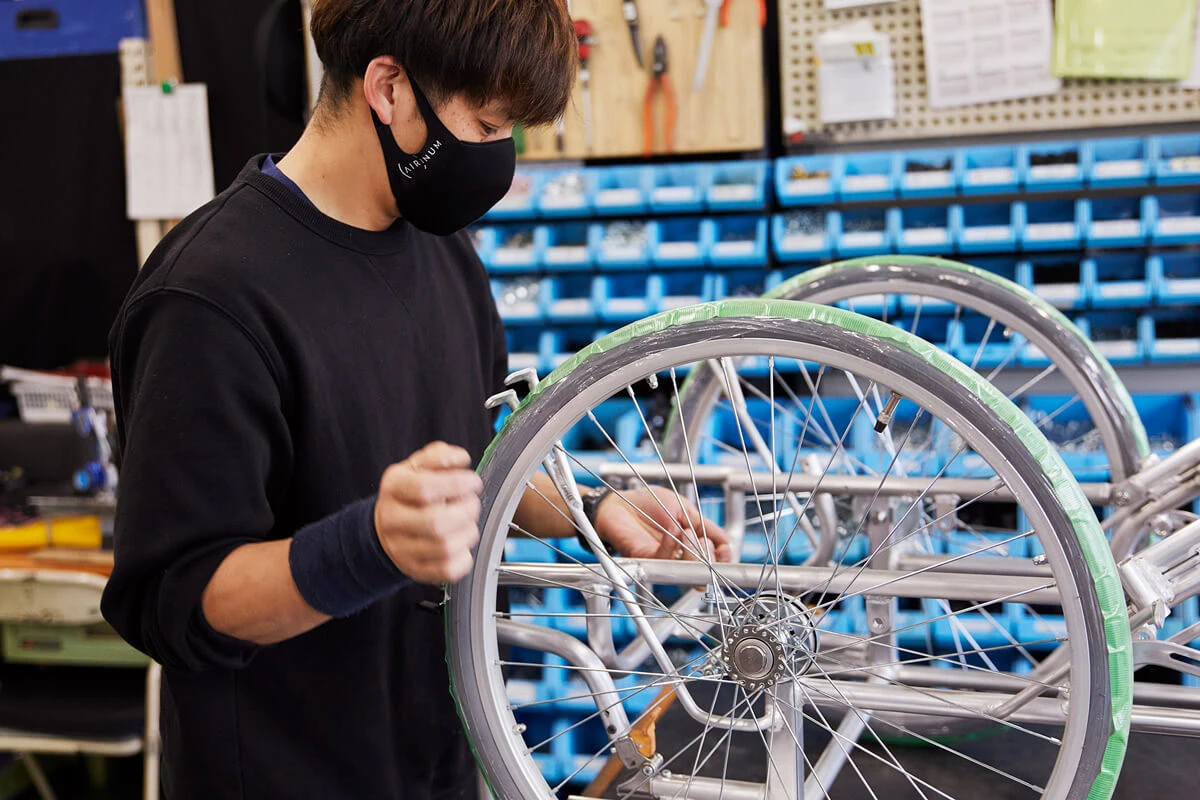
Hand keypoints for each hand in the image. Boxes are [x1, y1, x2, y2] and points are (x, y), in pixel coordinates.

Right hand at [374, 442, 481, 583]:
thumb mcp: (418, 465)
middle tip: (472, 503)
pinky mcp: (415, 570)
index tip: (473, 482)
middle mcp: (392, 520)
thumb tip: (460, 459)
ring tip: (467, 521)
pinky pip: (447, 570)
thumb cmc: (409, 493)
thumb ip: (439, 456)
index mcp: (393, 488)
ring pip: (445, 547)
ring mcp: (401, 549)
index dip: (456, 484)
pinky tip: (461, 542)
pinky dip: (464, 557)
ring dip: (468, 532)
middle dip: (466, 510)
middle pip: (435, 522)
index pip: (423, 488)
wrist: (386, 526)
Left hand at [594, 486, 731, 561]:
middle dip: (710, 556)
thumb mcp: (685, 509)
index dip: (724, 558)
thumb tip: (726, 544)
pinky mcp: (647, 560)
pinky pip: (665, 559)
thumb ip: (706, 526)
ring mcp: (665, 560)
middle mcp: (681, 555)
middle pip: (705, 569)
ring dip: (693, 551)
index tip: (724, 550)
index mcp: (693, 542)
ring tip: (685, 532)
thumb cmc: (649, 504)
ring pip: (687, 569)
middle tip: (703, 542)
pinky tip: (673, 531)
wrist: (620, 503)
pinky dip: (672, 545)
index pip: (717, 559)